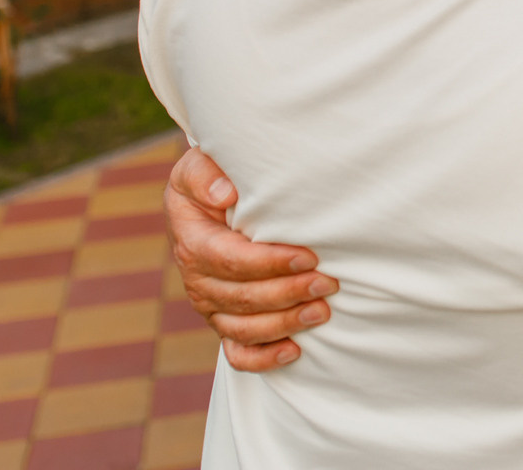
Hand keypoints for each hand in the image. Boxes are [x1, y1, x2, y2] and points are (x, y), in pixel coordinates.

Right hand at [165, 146, 337, 370]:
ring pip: (241, 329)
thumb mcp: (202, 164)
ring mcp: (210, 305)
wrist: (214, 196)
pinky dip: (263, 359)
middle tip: (329, 283)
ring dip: (283, 324)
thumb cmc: (217, 175)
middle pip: (240, 298)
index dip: (268, 263)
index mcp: (193, 241)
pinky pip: (236, 353)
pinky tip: (295, 352)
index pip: (229, 261)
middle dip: (287, 293)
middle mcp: (197, 278)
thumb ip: (206, 174)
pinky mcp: (224, 321)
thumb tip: (226, 194)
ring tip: (322, 312)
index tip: (308, 256)